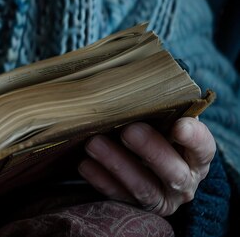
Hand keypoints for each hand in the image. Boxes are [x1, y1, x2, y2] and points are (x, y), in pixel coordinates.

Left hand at [78, 117, 214, 215]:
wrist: (146, 163)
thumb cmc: (156, 132)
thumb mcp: (165, 121)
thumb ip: (160, 107)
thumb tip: (137, 80)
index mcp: (196, 157)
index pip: (203, 148)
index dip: (193, 138)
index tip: (179, 126)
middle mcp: (184, 181)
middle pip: (173, 172)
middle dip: (150, 151)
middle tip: (129, 131)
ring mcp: (161, 198)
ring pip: (143, 188)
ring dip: (117, 165)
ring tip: (94, 144)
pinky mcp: (135, 208)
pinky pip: (118, 197)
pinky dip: (101, 180)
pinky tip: (85, 164)